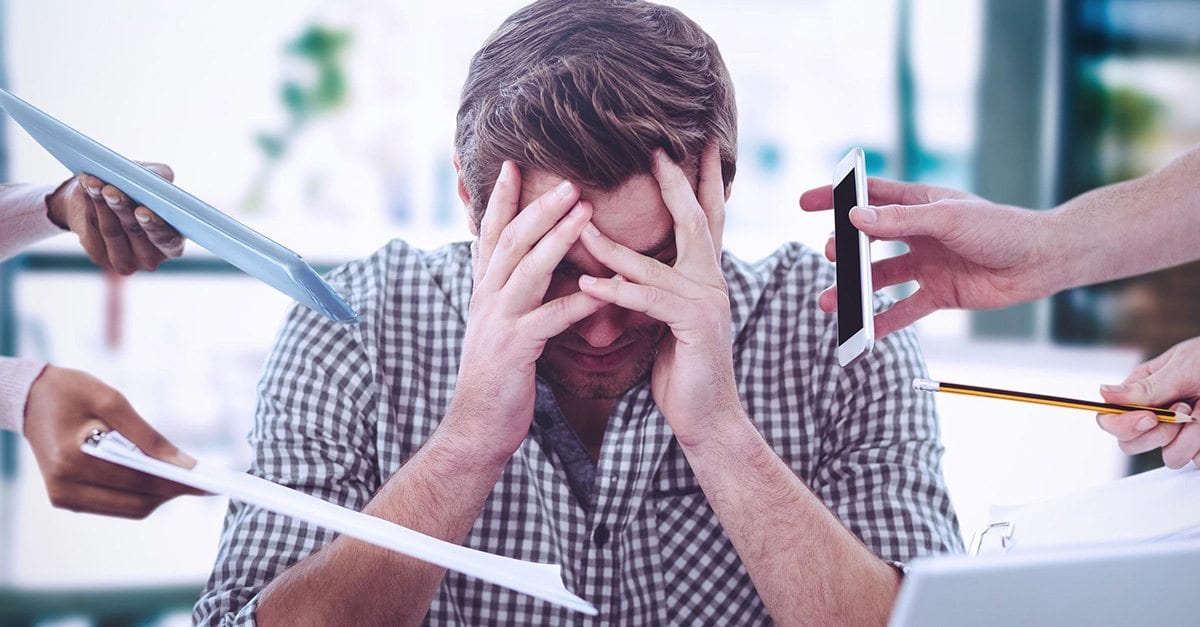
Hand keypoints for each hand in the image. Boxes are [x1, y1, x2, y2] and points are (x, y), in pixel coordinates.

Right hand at [22, 365, 200, 517]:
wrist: (29, 400)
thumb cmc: (71, 392)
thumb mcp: (111, 401)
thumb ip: (147, 435)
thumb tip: (183, 463)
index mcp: (72, 460)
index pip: (137, 482)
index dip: (175, 483)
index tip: (207, 483)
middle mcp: (64, 487)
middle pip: (136, 504)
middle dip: (172, 493)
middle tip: (204, 482)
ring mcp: (64, 497)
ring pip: (129, 510)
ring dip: (159, 496)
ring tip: (185, 479)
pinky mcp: (67, 499)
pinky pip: (115, 505)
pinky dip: (140, 494)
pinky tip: (159, 478)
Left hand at [46, 164, 184, 274]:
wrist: (101, 197)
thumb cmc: (135, 189)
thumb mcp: (152, 178)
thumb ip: (162, 178)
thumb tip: (160, 178)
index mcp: (172, 242)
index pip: (168, 240)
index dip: (156, 226)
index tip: (142, 211)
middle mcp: (151, 257)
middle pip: (135, 232)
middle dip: (122, 209)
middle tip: (110, 191)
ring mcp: (125, 260)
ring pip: (112, 230)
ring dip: (101, 204)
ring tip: (94, 182)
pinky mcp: (99, 256)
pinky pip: (93, 229)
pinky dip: (89, 205)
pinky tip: (87, 188)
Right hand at [446, 161, 604, 462]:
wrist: (476, 427)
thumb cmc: (498, 376)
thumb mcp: (500, 326)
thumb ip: (512, 295)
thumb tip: (528, 267)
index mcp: (484, 290)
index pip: (491, 234)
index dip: (501, 199)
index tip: (514, 164)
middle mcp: (487, 298)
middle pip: (512, 241)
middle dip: (539, 207)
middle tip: (569, 179)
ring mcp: (498, 322)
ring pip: (528, 270)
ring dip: (557, 239)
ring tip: (586, 213)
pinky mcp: (515, 349)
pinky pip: (550, 319)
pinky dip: (578, 302)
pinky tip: (604, 290)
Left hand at [576, 145, 741, 447]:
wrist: (706, 418)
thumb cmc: (681, 370)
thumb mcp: (665, 320)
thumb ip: (653, 289)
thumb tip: (623, 266)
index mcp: (706, 276)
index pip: (705, 218)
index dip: (700, 181)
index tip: (695, 145)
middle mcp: (712, 282)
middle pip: (695, 220)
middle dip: (676, 183)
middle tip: (657, 149)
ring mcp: (707, 302)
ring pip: (654, 263)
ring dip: (612, 246)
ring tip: (579, 225)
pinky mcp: (693, 325)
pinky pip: (648, 301)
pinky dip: (615, 292)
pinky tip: (587, 285)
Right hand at [798, 179, 1051, 337]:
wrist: (1041, 262)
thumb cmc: (1001, 228)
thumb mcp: (947, 218)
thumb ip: (900, 220)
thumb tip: (855, 218)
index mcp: (920, 204)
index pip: (869, 196)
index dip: (837, 197)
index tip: (806, 202)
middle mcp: (919, 233)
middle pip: (869, 241)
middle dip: (844, 250)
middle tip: (829, 256)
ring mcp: (927, 264)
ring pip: (881, 278)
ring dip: (855, 290)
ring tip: (830, 302)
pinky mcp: (939, 293)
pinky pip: (904, 309)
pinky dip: (883, 321)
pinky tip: (863, 331)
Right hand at [1098, 338, 1199, 468]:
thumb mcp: (1183, 367)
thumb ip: (1145, 387)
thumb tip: (1102, 393)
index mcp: (1142, 391)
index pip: (1110, 419)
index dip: (1123, 424)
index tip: (1150, 418)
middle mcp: (1156, 415)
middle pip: (1132, 444)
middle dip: (1160, 433)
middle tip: (1185, 412)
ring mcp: (1180, 433)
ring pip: (1170, 457)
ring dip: (1193, 438)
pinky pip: (1197, 461)